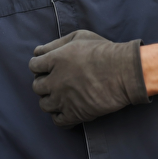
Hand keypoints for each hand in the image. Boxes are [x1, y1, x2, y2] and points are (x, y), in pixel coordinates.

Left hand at [28, 29, 148, 127]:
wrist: (124, 72)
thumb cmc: (104, 51)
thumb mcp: (79, 36)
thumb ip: (56, 43)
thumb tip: (39, 50)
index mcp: (54, 60)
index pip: (33, 65)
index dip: (40, 66)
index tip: (48, 68)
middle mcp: (55, 80)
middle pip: (36, 86)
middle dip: (44, 84)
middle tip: (56, 82)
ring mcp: (63, 99)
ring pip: (44, 104)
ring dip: (50, 100)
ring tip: (62, 96)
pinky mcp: (74, 114)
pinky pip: (57, 121)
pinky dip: (60, 117)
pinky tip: (67, 110)